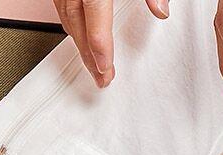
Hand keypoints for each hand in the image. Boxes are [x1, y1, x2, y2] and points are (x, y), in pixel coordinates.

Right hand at [53, 1, 171, 87]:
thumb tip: (161, 9)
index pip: (95, 15)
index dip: (100, 45)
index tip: (105, 69)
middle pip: (77, 24)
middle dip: (89, 56)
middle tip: (102, 78)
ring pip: (67, 19)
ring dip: (79, 44)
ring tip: (93, 66)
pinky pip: (61, 9)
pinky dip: (72, 26)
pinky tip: (81, 38)